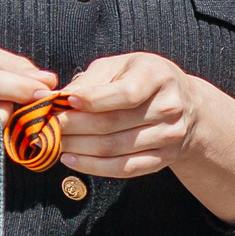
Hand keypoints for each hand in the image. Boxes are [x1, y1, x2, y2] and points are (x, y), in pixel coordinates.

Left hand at [53, 52, 212, 178]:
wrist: (186, 104)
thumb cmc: (142, 79)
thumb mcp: (120, 66)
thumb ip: (91, 80)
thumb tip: (58, 98)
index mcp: (158, 76)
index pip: (124, 94)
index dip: (90, 101)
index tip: (62, 103)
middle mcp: (170, 107)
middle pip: (113, 124)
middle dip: (73, 127)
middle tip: (48, 127)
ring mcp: (170, 135)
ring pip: (114, 148)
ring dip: (78, 148)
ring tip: (54, 143)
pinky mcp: (165, 158)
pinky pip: (125, 168)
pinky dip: (94, 167)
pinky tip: (72, 159)